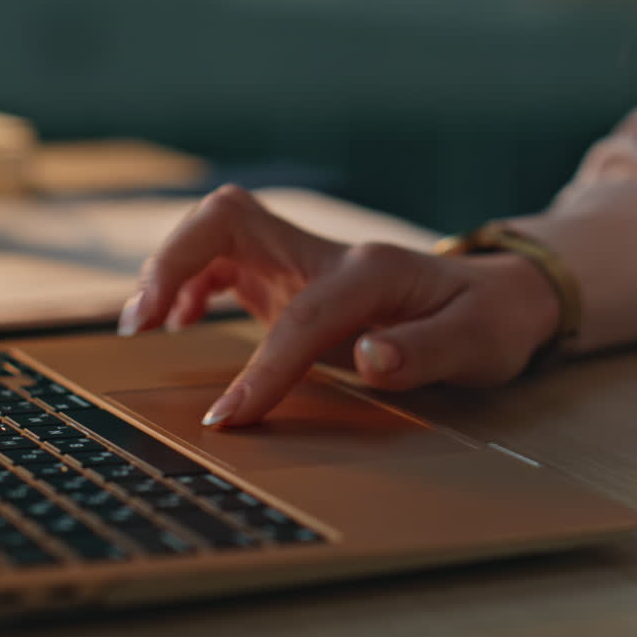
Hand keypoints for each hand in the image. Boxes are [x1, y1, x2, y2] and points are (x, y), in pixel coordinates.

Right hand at [118, 184, 560, 426]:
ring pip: (215, 233)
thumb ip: (426, 351)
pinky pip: (222, 262)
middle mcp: (327, 255)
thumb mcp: (478, 344)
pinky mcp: (288, 276)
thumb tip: (372, 357)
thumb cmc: (485, 321)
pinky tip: (179, 321)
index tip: (229, 418)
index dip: (262, 367)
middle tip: (143, 323)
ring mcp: (303, 260)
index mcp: (371, 272)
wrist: (494, 294)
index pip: (302, 316)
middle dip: (176, 261)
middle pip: (228, 218)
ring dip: (170, 270)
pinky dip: (188, 286)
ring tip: (143, 326)